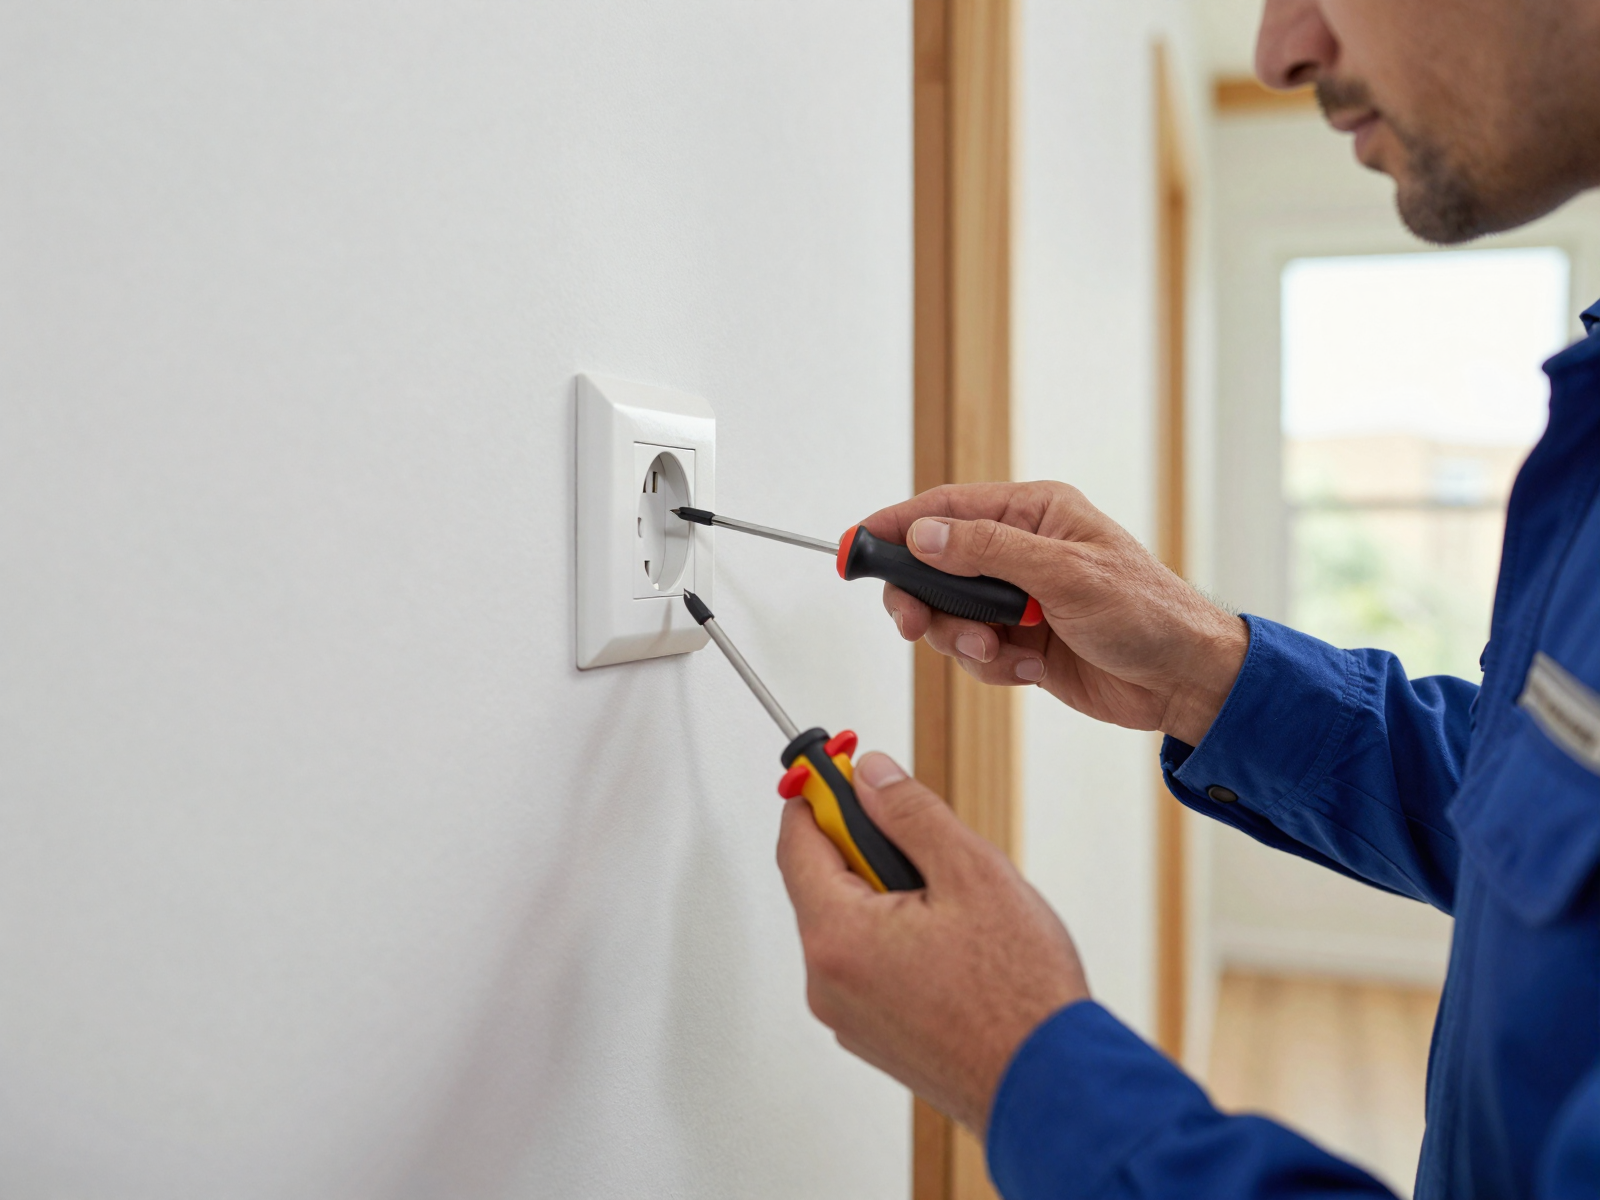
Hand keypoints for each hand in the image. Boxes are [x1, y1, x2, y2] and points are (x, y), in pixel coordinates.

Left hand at [777, 752, 1088, 1133]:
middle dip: (865, 847)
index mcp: (838, 935)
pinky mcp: (872, 1036)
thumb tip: (872, 777)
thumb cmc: (1018, 996)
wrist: (1050, 1089)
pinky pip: (865, 965)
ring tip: (954, 903)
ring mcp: (847, 1015)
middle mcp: (827, 981)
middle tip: (920, 837)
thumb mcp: (971, 873)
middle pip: (821, 883)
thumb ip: (910, 814)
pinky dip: (894, 939)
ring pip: (848, 924)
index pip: (797, 842)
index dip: (817, 796)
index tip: (836, 767)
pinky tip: (951, 944)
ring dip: (885, 895)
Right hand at [866, 481, 1248, 746]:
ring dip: (965, 641)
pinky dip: (993, 667)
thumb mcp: (1065, 574)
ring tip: (1001, 651)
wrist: (1183, 679)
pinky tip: (1029, 668)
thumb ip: (988, 551)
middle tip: (916, 624)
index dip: (897, 526)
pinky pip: (975, 653)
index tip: (857, 546)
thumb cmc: (1147, 612)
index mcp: (1033, 513)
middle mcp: (1021, 551)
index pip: (946, 509)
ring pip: (950, 616)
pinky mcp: (1021, 641)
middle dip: (925, 600)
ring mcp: (1020, 598)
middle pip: (935, 567)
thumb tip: (926, 535)